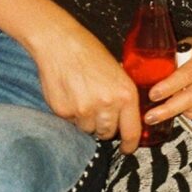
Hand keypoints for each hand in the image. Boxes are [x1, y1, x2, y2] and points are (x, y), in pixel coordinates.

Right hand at [26, 19, 141, 153]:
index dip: (129, 144)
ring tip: (82, 98)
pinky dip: (71, 114)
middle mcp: (107, 105)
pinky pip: (71, 123)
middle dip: (104, 127)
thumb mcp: (117, 71)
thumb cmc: (90, 52)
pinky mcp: (64, 112)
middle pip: (107, 133)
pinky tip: (70, 95)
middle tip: (98, 110)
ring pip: (88, 130)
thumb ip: (122, 96)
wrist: (60, 43)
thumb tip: (126, 118)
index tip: (126, 148)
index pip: (131, 132)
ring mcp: (84, 110)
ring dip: (87, 121)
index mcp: (125, 94)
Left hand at [143, 35, 191, 124]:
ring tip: (160, 113)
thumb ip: (172, 61)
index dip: (169, 86)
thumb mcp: (185, 47)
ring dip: (177, 111)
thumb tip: (147, 77)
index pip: (188, 73)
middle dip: (170, 108)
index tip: (153, 95)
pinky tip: (179, 110)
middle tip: (151, 116)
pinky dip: (189, 113)